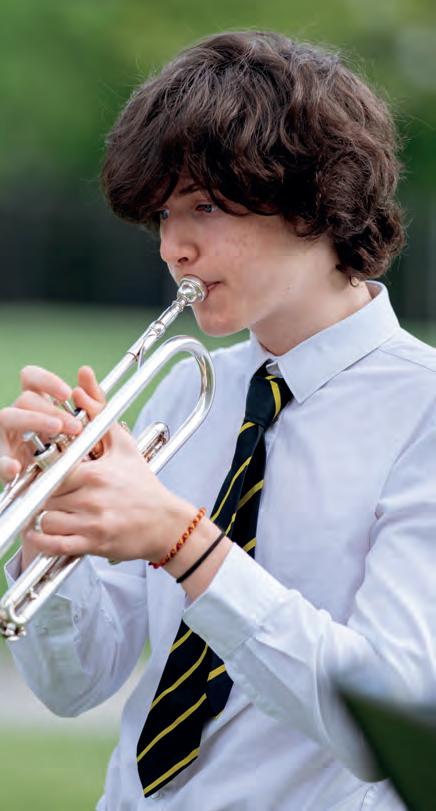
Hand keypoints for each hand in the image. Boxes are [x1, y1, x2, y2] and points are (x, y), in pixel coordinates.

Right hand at [0, 365, 82, 483]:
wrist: (61, 488)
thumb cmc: (71, 452)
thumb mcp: (86, 427)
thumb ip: (90, 400)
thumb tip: (86, 370)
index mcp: (35, 404)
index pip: (31, 378)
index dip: (46, 381)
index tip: (67, 394)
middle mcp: (17, 416)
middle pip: (25, 399)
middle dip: (51, 410)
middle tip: (75, 426)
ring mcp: (5, 437)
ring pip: (7, 417)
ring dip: (33, 421)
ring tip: (56, 431)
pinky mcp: (2, 462)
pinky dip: (4, 463)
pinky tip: (15, 468)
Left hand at [22, 367, 195, 564]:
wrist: (166, 522)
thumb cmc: (142, 484)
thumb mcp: (122, 444)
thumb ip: (98, 412)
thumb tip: (81, 382)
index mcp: (94, 472)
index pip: (50, 469)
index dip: (42, 470)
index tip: (44, 470)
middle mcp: (90, 498)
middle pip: (44, 495)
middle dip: (41, 494)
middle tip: (44, 492)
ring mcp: (91, 523)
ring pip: (46, 520)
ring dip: (42, 517)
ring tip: (47, 511)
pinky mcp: (92, 544)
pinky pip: (54, 546)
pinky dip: (41, 541)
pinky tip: (40, 533)